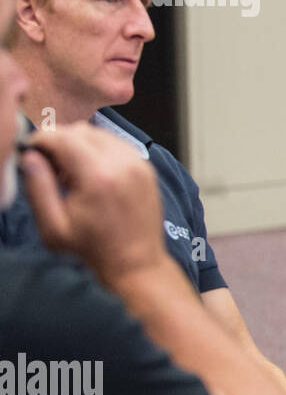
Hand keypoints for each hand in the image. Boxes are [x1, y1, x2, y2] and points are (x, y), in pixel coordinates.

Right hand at [21, 124, 167, 285]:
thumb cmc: (93, 249)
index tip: (30, 151)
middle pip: (81, 131)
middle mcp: (123, 164)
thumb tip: (30, 156)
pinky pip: (118, 145)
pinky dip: (99, 151)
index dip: (41, 140)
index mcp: (99, 176)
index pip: (63, 137)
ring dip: (79, 145)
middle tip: (50, 167)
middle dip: (60, 141)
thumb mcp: (54, 226)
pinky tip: (91, 175)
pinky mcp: (147, 169)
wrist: (136, 263)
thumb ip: (38, 187)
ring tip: (70, 174)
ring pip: (100, 134)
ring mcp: (139, 164)